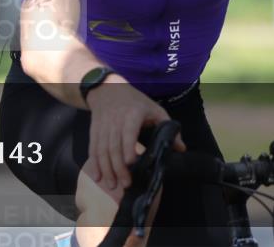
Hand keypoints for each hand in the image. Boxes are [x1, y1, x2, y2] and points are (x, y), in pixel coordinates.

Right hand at [85, 77, 185, 191]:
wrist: (106, 89)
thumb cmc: (134, 101)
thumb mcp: (154, 109)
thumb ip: (168, 127)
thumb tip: (180, 148)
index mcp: (132, 115)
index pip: (128, 133)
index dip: (127, 148)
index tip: (131, 163)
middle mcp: (115, 121)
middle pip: (114, 146)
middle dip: (118, 167)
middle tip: (126, 183)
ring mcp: (103, 126)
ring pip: (102, 150)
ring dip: (106, 168)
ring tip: (111, 185)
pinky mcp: (94, 131)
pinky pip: (93, 148)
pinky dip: (95, 163)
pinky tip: (98, 176)